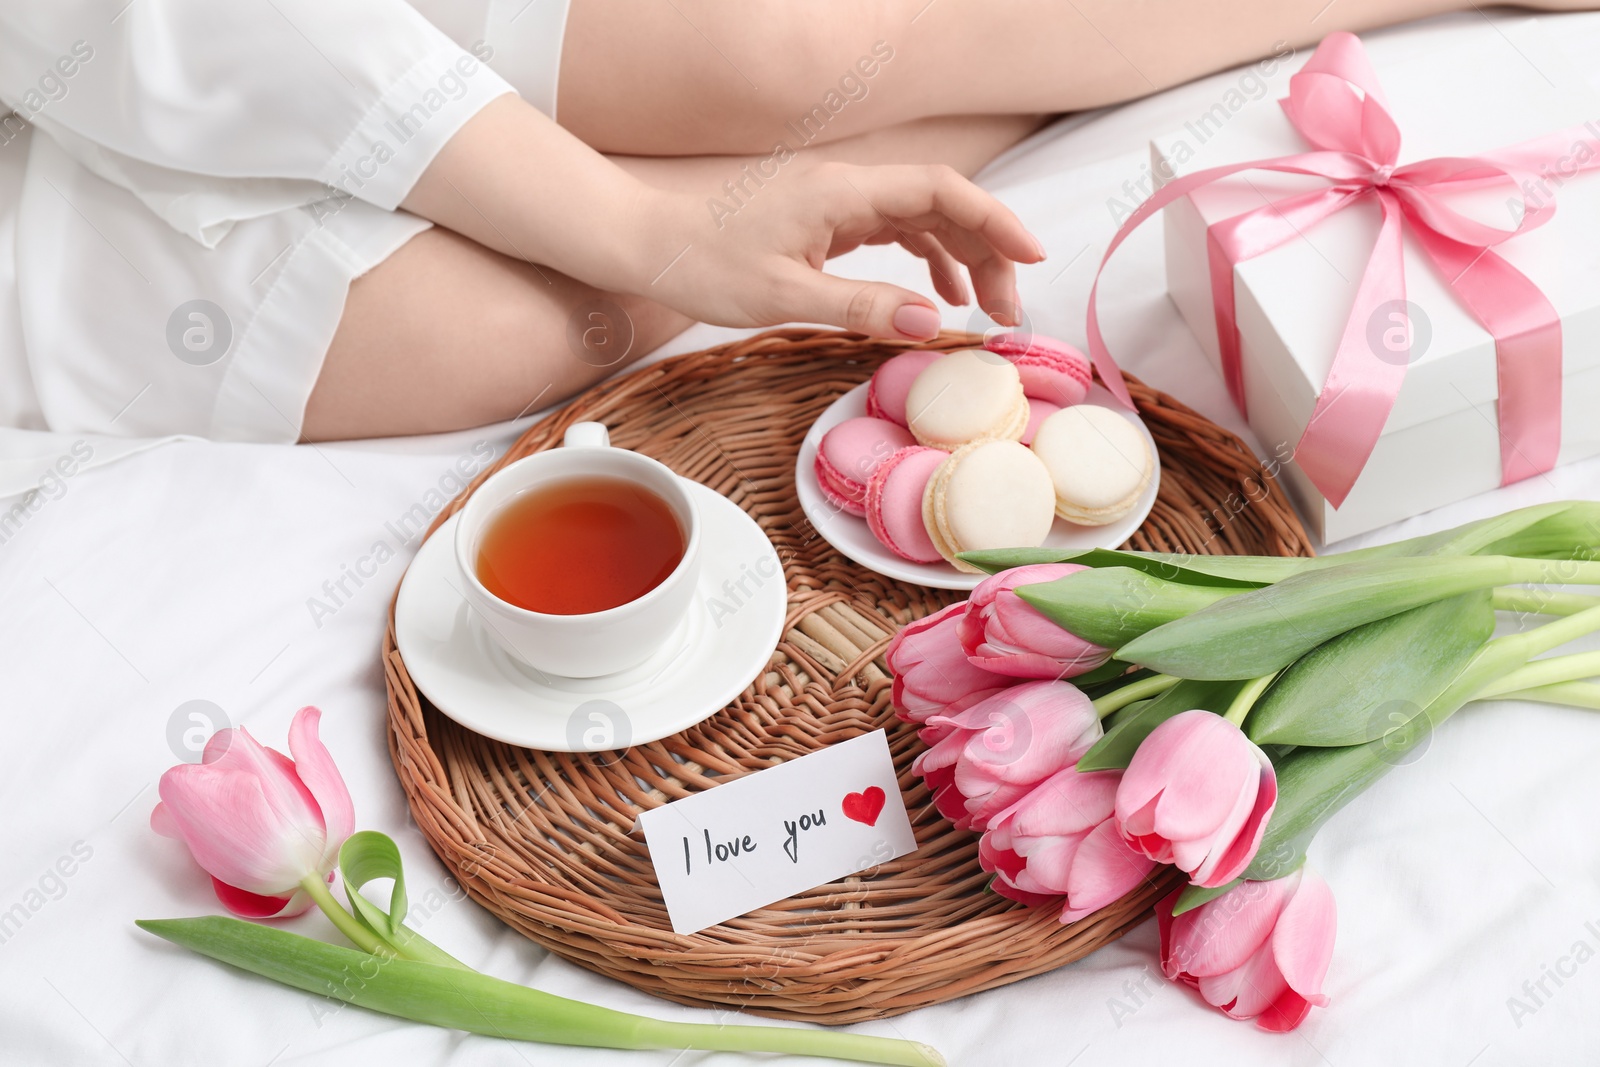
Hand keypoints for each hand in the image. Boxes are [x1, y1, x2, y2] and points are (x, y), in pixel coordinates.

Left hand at [630, 161, 1044, 340]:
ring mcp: (840, 203)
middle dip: (987, 252)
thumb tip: (932, 322)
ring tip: (985, 310)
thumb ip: (860, 308)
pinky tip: (939, 296)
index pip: (941, 191)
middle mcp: (848, 188)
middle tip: (1009, 311)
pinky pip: (896, 232)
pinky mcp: (829, 221)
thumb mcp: (783, 297)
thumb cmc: (707, 266)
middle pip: (943, 205)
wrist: (654, 246)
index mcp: (843, 193)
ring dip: (962, 258)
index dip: (994, 220)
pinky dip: (928, 260)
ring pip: (923, 220)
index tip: (1031, 258)